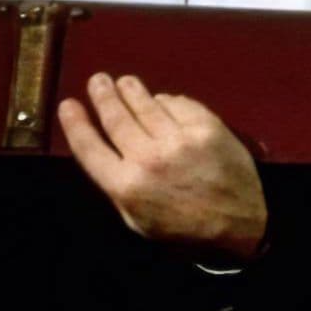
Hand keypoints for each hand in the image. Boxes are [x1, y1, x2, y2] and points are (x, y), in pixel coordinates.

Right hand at [59, 73, 267, 262]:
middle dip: (103, 94)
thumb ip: (118, 186)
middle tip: (99, 80)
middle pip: (115, 116)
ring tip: (125, 82)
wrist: (242, 225)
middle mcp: (148, 158)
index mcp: (126, 185)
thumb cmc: (186, 229)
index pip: (88, 145)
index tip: (69, 105)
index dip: (74, 122)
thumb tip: (102, 149)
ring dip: (131, 89)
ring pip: (145, 104)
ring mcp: (179, 140)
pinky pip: (178, 104)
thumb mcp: (139, 221)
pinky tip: (163, 101)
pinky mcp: (207, 128)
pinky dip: (168, 101)